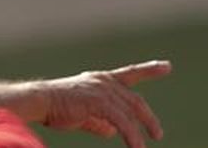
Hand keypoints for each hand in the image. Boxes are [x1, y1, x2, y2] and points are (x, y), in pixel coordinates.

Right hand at [37, 60, 170, 147]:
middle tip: (157, 134)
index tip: (167, 66)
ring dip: (140, 131)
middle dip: (148, 118)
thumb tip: (111, 132)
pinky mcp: (99, 101)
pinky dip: (131, 135)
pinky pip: (122, 121)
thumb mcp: (83, 115)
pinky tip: (136, 146)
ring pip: (130, 112)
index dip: (149, 70)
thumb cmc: (57, 108)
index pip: (130, 73)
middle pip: (135, 100)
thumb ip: (99, 122)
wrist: (40, 102)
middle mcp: (104, 81)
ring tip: (145, 146)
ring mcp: (102, 90)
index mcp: (101, 80)